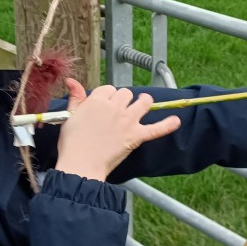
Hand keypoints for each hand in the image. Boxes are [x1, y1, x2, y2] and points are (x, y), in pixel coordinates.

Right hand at [54, 79, 180, 180]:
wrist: (80, 164)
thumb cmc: (72, 142)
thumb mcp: (70, 115)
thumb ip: (76, 96)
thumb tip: (72, 81)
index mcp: (97, 100)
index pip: (109, 89)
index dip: (107, 96)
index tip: (104, 105)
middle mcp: (115, 107)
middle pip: (125, 94)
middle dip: (123, 100)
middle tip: (118, 111)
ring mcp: (127, 121)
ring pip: (143, 102)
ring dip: (144, 101)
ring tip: (143, 103)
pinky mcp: (135, 136)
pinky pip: (156, 129)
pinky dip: (167, 125)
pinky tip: (176, 121)